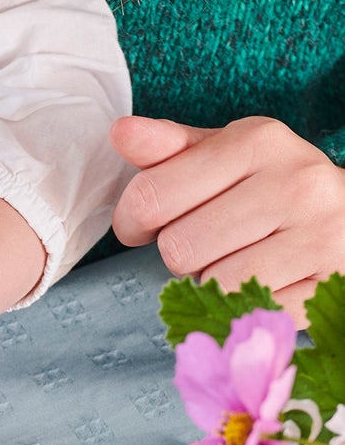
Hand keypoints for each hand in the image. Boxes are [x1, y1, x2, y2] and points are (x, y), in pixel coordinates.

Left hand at [112, 115, 344, 323]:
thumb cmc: (266, 187)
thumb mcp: (219, 157)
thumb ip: (168, 150)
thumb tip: (121, 133)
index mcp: (258, 141)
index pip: (149, 197)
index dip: (133, 222)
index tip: (148, 225)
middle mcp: (295, 182)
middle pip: (177, 249)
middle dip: (182, 254)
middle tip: (212, 242)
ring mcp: (320, 234)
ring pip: (213, 284)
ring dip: (212, 282)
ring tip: (241, 257)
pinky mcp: (329, 283)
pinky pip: (247, 312)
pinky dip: (244, 306)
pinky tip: (266, 280)